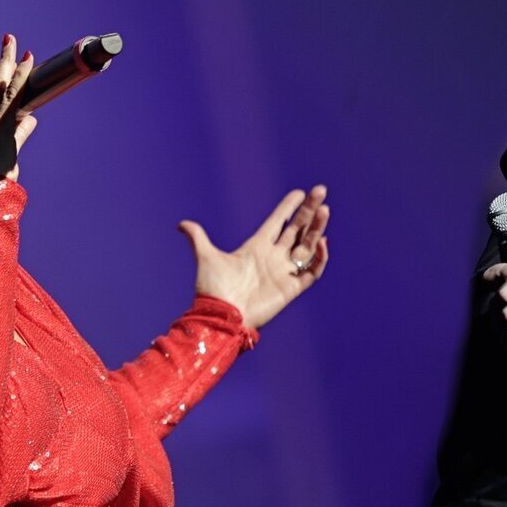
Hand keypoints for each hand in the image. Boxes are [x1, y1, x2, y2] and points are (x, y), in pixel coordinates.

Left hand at [180, 185, 330, 330]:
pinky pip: (312, 271)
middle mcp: (273, 257)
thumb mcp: (206, 256)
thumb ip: (197, 238)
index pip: (278, 222)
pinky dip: (320, 258)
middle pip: (297, 229)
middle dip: (310, 211)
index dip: (290, 207)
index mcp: (257, 246)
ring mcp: (284, 272)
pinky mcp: (291, 288)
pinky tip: (322, 242)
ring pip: (308, 246)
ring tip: (325, 210)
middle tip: (321, 191)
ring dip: (317, 228)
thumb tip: (181, 224)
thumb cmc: (213, 288)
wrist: (222, 315)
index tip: (301, 192)